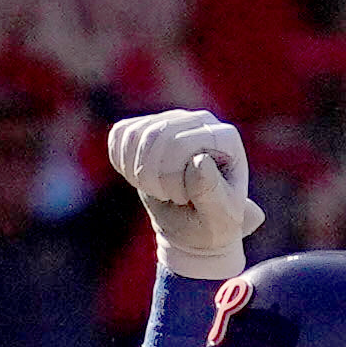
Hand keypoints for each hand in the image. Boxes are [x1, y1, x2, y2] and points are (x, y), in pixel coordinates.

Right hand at [104, 106, 260, 274]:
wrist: (193, 226)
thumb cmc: (211, 223)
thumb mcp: (217, 217)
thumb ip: (211, 191)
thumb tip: (199, 161)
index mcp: (225, 138)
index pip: (179, 145)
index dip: (170, 179)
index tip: (184, 199)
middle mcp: (201, 120)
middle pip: (155, 135)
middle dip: (152, 177)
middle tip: (169, 196)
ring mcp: (174, 120)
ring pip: (134, 135)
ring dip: (137, 172)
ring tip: (157, 188)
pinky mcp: (150, 125)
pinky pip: (120, 135)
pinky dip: (122, 163)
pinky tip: (140, 177)